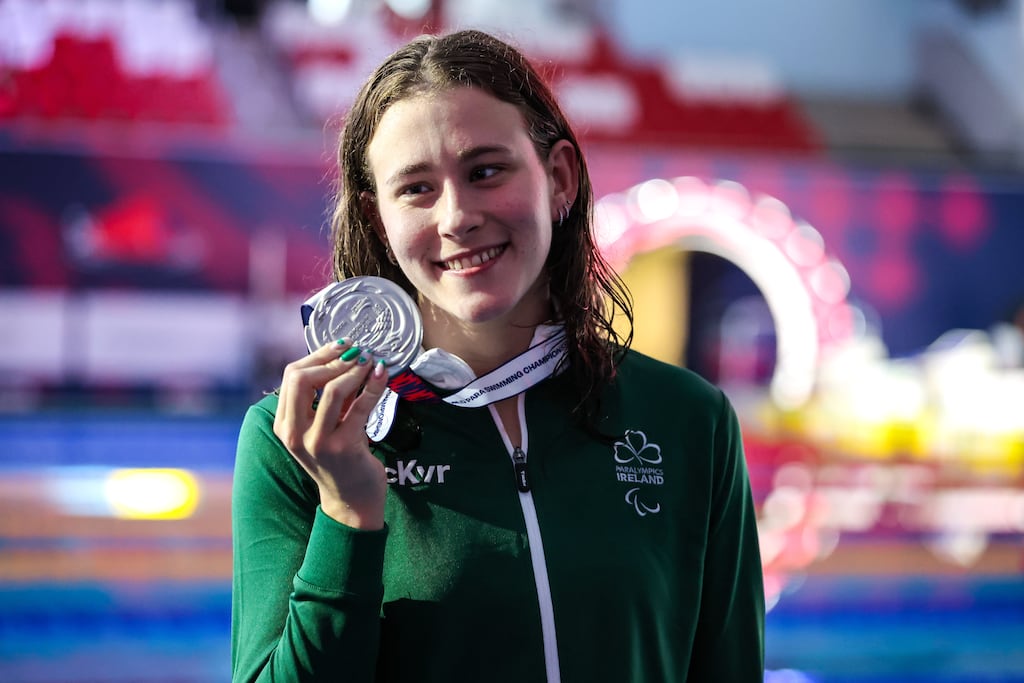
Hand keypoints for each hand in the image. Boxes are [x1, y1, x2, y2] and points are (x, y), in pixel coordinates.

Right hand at [273, 340, 389, 528]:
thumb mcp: (323, 426)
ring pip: (332, 390)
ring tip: (371, 361)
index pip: (292, 376)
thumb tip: (345, 356)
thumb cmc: (340, 458)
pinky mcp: (344, 447)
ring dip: (355, 370)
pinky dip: (373, 386)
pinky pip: (359, 407)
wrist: (351, 500)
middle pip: (302, 378)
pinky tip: (382, 374)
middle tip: (357, 352)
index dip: (318, 355)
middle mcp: (295, 434)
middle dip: (332, 360)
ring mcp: (318, 442)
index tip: (341, 346)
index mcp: (285, 425)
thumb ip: (324, 398)